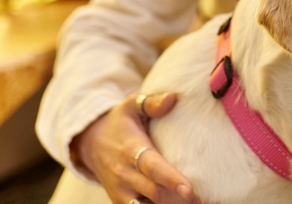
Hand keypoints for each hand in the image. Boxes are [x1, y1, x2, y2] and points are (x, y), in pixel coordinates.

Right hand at [71, 92, 196, 203]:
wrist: (90, 143)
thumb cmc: (119, 122)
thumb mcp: (131, 105)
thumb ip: (151, 102)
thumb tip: (172, 98)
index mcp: (131, 149)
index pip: (152, 167)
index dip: (171, 179)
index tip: (189, 189)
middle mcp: (124, 174)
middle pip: (153, 192)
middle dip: (176, 199)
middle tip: (201, 200)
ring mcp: (121, 191)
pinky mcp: (120, 201)